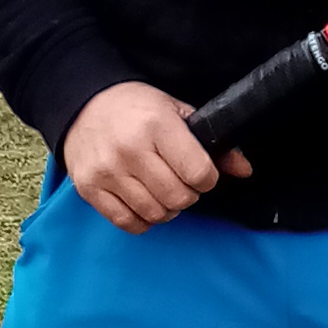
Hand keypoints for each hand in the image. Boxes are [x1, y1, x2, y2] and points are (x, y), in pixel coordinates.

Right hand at [63, 80, 251, 232]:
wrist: (83, 104)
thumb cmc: (135, 107)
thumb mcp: (176, 112)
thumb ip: (212, 142)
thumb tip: (244, 170)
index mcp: (156, 125)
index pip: (198, 172)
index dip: (207, 178)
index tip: (202, 173)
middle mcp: (130, 149)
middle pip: (178, 198)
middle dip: (188, 194)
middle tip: (182, 182)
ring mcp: (107, 171)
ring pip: (155, 213)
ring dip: (167, 209)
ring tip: (163, 191)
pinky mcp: (90, 188)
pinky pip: (127, 222)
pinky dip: (143, 219)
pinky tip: (144, 202)